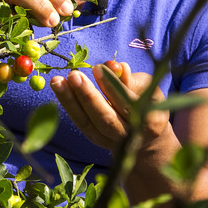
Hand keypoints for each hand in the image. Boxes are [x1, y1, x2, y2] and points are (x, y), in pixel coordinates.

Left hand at [50, 62, 171, 150]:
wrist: (146, 138)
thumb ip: (130, 79)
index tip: (98, 68)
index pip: (127, 104)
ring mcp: (108, 141)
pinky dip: (68, 104)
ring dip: (70, 101)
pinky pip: (79, 121)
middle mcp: (127, 136)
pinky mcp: (94, 138)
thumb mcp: (148, 90)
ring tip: (57, 81)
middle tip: (74, 75)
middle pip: (105, 118)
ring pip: (87, 122)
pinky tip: (59, 87)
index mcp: (149, 123)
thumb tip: (114, 65)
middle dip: (88, 96)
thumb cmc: (148, 104)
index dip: (112, 87)